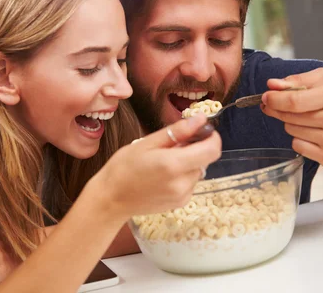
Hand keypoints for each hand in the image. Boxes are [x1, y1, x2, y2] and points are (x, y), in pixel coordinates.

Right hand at [94, 114, 221, 217]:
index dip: (212, 137)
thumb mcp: (147, 142)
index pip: (212, 150)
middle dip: (195, 148)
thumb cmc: (123, 167)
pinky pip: (190, 183)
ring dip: (188, 162)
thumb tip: (201, 119)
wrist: (111, 199)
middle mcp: (182, 183)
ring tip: (164, 161)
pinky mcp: (180, 203)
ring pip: (198, 171)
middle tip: (173, 144)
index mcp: (174, 164)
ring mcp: (182, 196)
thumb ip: (177, 131)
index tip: (202, 130)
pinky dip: (183, 175)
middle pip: (205, 160)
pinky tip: (164, 175)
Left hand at [261, 67, 322, 165]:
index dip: (275, 99)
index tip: (266, 97)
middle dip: (279, 110)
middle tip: (281, 106)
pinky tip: (312, 133)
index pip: (295, 101)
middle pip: (290, 117)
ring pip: (291, 131)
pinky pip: (297, 146)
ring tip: (307, 119)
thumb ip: (297, 79)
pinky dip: (299, 139)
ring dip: (291, 123)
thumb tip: (273, 84)